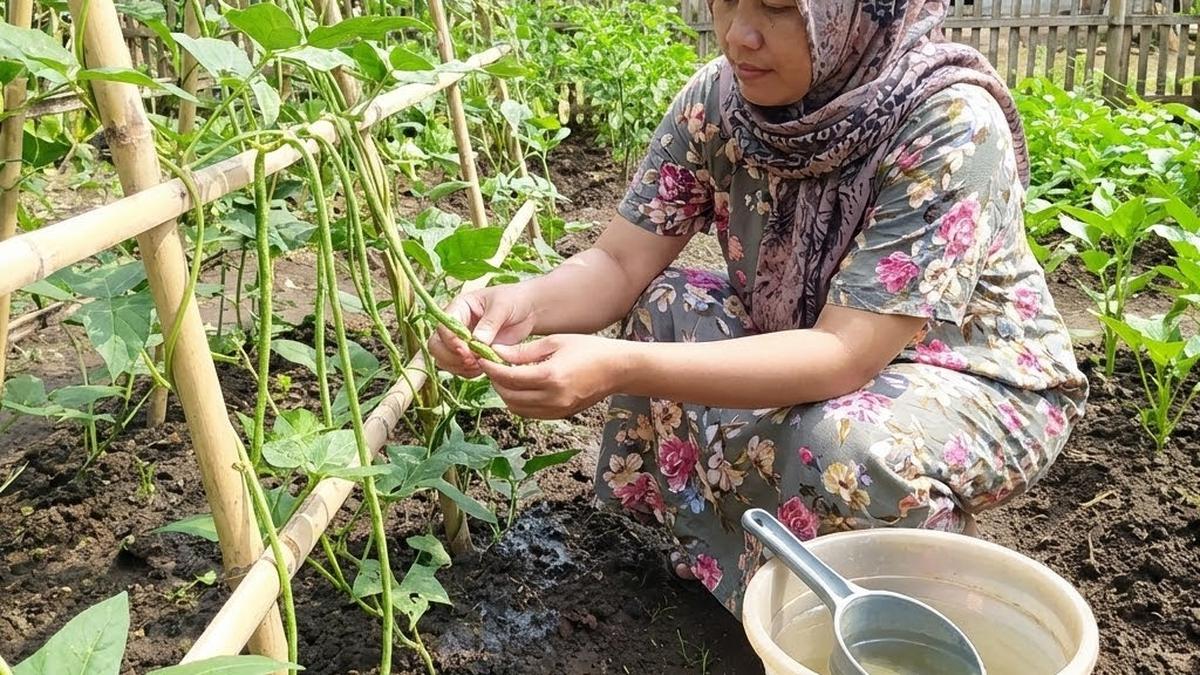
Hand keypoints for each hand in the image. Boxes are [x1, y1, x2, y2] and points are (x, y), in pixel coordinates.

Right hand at [427, 285, 536, 377]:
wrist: (527, 311)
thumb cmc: (514, 300)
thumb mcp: (503, 306)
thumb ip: (489, 322)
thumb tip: (476, 341)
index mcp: (458, 307)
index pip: (443, 327)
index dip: (451, 341)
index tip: (467, 350)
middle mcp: (454, 325)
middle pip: (436, 346)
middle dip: (451, 357)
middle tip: (472, 361)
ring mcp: (460, 341)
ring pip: (443, 360)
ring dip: (458, 367)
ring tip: (480, 365)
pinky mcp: (469, 354)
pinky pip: (458, 368)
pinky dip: (467, 372)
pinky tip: (483, 368)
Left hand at [479, 335, 632, 419]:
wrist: (617, 369)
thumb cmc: (589, 349)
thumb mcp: (554, 342)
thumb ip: (523, 351)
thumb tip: (495, 352)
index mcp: (550, 376)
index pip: (508, 377)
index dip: (491, 368)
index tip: (481, 358)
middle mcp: (552, 398)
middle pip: (508, 395)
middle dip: (495, 380)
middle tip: (492, 365)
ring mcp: (556, 410)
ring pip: (516, 408)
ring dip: (505, 392)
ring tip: (506, 375)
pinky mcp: (560, 415)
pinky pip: (529, 412)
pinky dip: (519, 401)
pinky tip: (521, 386)